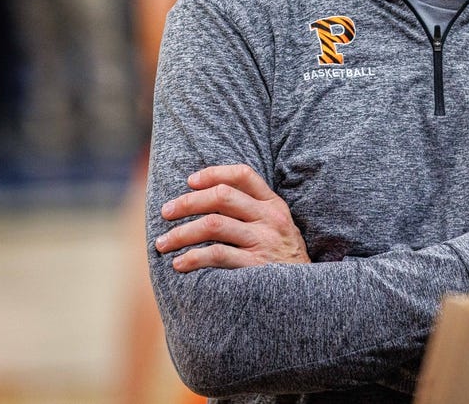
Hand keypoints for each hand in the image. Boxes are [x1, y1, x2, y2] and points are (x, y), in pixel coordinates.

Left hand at [155, 164, 310, 271]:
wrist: (305, 295)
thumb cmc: (282, 259)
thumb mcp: (279, 228)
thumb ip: (253, 211)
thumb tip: (206, 197)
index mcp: (274, 205)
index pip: (243, 175)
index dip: (213, 173)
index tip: (189, 181)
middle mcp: (270, 219)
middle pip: (222, 197)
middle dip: (187, 203)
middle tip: (165, 212)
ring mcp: (263, 241)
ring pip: (213, 224)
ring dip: (181, 233)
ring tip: (163, 243)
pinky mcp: (255, 266)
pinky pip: (216, 255)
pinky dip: (192, 258)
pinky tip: (179, 263)